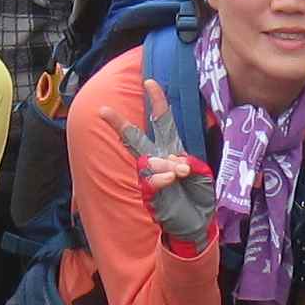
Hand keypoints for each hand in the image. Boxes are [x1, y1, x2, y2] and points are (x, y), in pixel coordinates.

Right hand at [109, 78, 215, 244]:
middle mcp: (158, 160)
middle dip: (120, 124)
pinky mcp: (150, 194)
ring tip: (181, 173)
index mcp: (171, 149)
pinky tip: (171, 178)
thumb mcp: (201, 172)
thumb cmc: (198, 194)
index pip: (162, 122)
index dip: (157, 102)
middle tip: (104, 110)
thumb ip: (186, 162)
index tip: (150, 82)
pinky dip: (161, 177)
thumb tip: (170, 161)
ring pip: (148, 160)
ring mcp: (152, 176)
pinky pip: (150, 180)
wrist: (198, 222)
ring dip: (165, 164)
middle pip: (135, 138)